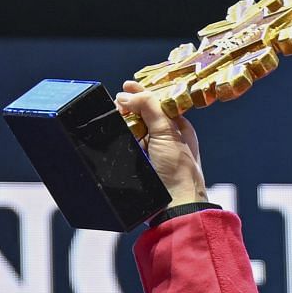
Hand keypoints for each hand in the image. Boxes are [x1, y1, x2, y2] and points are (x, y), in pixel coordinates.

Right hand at [115, 81, 207, 206]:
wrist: (174, 206)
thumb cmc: (179, 171)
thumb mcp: (168, 132)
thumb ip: (151, 108)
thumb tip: (127, 95)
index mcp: (177, 128)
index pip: (157, 104)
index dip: (141, 94)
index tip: (125, 86)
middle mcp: (165, 138)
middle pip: (141, 115)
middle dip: (128, 107)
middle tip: (116, 103)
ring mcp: (151, 152)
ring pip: (132, 129)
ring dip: (122, 122)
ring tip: (113, 115)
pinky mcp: (139, 165)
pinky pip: (126, 146)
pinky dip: (118, 139)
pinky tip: (112, 133)